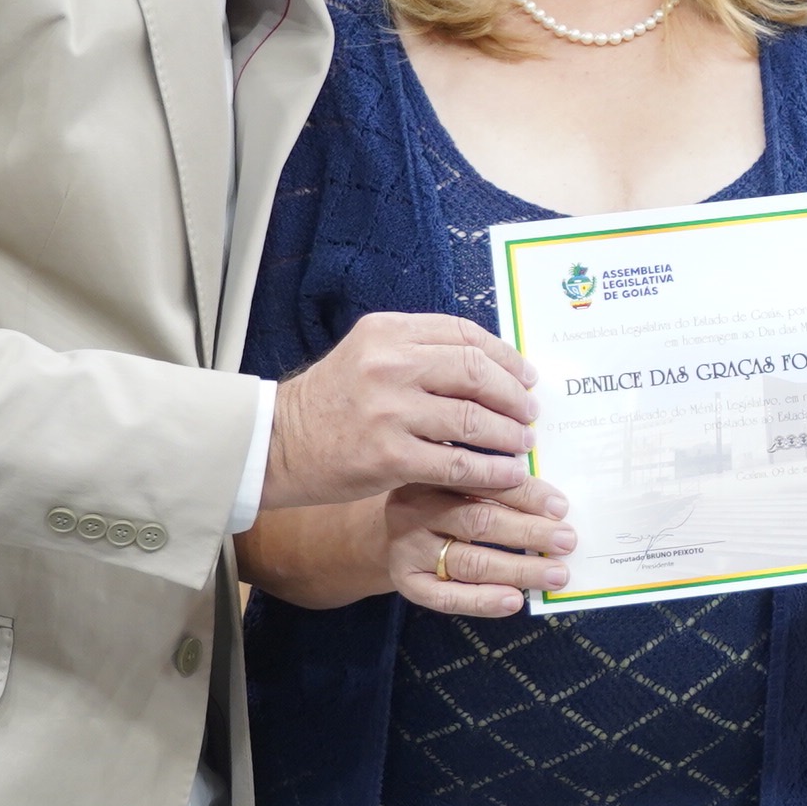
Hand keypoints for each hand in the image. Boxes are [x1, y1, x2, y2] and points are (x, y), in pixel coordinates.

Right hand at [236, 473, 574, 616]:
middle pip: (481, 521)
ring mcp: (409, 547)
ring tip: (557, 572)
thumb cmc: (436, 498)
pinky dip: (483, 601)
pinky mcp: (405, 581)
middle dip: (531, 532)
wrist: (375, 531)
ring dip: (520, 568)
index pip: (485, 481)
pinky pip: (447, 597)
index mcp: (434, 471)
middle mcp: (416, 508)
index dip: (526, 493)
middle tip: (567, 540)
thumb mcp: (454, 477)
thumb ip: (493, 477)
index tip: (561, 505)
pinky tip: (514, 601)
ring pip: (471, 561)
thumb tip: (556, 496)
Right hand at [261, 312, 537, 511]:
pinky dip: (490, 470)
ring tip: (524, 443)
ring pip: (473, 418)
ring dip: (509, 434)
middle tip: (531, 411)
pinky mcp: (388, 457)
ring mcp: (388, 411)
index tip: (525, 375)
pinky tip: (506, 474)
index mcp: (387, 331)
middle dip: (514, 394)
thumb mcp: (369, 356)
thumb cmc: (331, 402)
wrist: (275, 445)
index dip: (505, 356)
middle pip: (475, 371)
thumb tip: (490, 364)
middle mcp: (388, 364)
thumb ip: (420, 352)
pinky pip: (457, 463)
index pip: (464, 334)